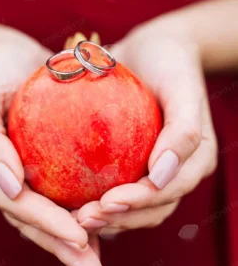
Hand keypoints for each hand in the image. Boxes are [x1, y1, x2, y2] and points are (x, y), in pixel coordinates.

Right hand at [0, 30, 102, 265]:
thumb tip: (10, 184)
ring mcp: (25, 180)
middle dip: (64, 250)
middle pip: (35, 223)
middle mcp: (6, 182)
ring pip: (51, 219)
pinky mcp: (45, 171)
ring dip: (76, 246)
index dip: (46, 225)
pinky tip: (112, 230)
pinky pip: (67, 197)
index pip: (18, 204)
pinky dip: (85, 217)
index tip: (79, 238)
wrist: (13, 59)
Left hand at [76, 14, 217, 234]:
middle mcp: (176, 169)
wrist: (152, 47)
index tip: (105, 203)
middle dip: (119, 218)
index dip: (139, 204)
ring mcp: (154, 167)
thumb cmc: (169, 62)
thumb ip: (183, 130)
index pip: (168, 192)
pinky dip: (97, 196)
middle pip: (150, 208)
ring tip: (74, 217)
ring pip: (134, 206)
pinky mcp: (133, 160)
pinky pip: (116, 184)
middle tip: (82, 218)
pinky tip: (70, 199)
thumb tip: (160, 174)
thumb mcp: (182, 87)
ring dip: (107, 217)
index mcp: (195, 159)